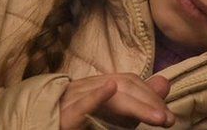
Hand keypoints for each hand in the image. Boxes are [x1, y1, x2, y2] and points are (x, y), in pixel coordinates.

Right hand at [60, 73, 174, 128]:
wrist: (39, 127)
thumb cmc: (76, 121)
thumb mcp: (112, 112)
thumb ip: (136, 100)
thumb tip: (164, 83)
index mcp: (97, 85)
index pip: (129, 81)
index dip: (150, 95)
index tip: (166, 115)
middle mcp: (86, 87)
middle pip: (123, 85)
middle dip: (148, 102)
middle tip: (167, 120)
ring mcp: (73, 98)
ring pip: (109, 96)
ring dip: (136, 105)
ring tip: (158, 117)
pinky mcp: (63, 115)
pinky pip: (79, 105)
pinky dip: (95, 96)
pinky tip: (110, 88)